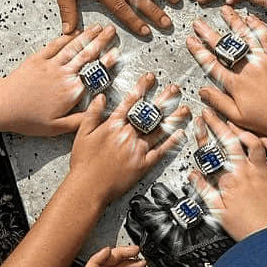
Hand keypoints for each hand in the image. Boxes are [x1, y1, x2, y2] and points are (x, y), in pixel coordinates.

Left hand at [0, 27, 118, 135]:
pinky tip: (74, 32)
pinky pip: (55, 46)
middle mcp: (64, 75)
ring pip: (73, 47)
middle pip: (87, 55)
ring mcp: (51, 65)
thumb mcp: (57, 127)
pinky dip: (66, 37)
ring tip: (98, 27)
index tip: (117, 52)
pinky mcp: (37, 60)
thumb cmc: (28, 119)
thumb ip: (81, 120)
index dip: (107, 62)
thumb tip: (100, 112)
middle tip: (112, 31)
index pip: (94, 74)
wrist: (3, 106)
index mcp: (71, 92)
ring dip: (87, 36)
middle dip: (101, 41)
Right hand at [65, 72, 188, 204]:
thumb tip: (101, 98)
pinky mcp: (143, 165)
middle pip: (149, 114)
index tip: (150, 78)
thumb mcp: (82, 134)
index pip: (130, 101)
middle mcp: (128, 135)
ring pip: (159, 130)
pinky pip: (160, 151)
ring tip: (184, 109)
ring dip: (173, 118)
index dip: (142, 87)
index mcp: (113, 125)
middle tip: (174, 89)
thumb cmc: (83, 163)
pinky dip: (171, 142)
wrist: (88, 188)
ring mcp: (137, 150)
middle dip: (164, 99)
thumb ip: (92, 114)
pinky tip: (180, 134)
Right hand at [187, 6, 266, 141]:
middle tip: (198, 23)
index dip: (199, 51)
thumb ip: (219, 102)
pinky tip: (250, 17)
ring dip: (233, 22)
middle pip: (224, 47)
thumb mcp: (238, 117)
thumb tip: (202, 91)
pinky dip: (258, 26)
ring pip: (244, 37)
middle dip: (208, 34)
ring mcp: (263, 61)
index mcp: (235, 84)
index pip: (212, 64)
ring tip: (224, 11)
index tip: (190, 41)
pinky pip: (266, 37)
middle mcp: (247, 69)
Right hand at [189, 108, 266, 241]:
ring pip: (253, 142)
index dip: (203, 135)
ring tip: (236, 124)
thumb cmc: (247, 229)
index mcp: (229, 180)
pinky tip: (265, 139)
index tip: (199, 124)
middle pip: (230, 141)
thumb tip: (194, 176)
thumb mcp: (218, 212)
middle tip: (212, 114)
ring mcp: (263, 172)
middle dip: (219, 124)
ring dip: (244, 130)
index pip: (211, 153)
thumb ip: (205, 191)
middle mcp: (246, 172)